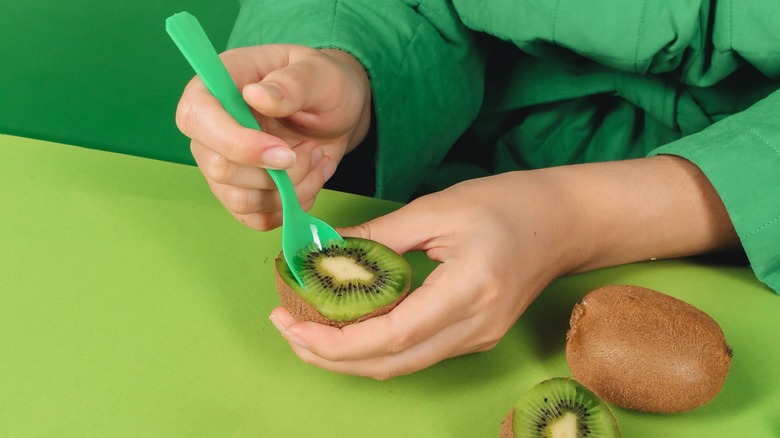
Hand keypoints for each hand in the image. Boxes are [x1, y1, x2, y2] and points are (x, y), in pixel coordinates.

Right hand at [176, 45, 370, 229]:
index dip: (236, 143)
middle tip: (313, 149)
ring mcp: (224, 163)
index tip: (284, 153)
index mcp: (217, 86)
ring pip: (241, 200)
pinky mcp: (244, 191)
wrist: (337, 110)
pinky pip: (257, 217)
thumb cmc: (322, 83)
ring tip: (317, 159)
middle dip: (277, 172)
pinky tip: (312, 179)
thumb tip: (256, 95)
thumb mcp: (318, 74)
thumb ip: (291, 84)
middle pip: (220, 169)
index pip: (197, 118)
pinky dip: (292, 206)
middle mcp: (211, 129)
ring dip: (291, 190)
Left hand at [267, 156, 737, 378]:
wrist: (563, 223)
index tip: (290, 320)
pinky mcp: (473, 337)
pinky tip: (346, 323)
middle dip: (327, 355)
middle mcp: (474, 327)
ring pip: (398, 365)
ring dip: (346, 355)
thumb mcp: (436, 208)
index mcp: (468, 290)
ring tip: (304, 326)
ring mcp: (476, 338)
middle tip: (285, 324)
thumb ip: (378, 236)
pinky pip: (414, 353)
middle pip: (388, 364)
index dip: (333, 339)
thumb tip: (323, 253)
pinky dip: (373, 346)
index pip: (389, 336)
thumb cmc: (507, 204)